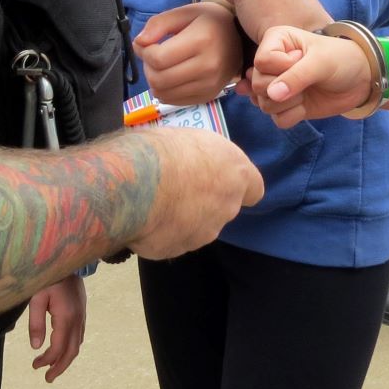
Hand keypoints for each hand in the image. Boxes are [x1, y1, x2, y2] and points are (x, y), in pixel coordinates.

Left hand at [25, 273, 86, 381]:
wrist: (68, 260)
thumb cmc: (48, 277)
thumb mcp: (36, 299)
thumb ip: (36, 323)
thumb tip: (36, 347)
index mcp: (65, 317)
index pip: (58, 348)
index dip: (47, 360)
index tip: (34, 366)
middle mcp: (77, 319)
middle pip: (71, 351)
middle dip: (60, 367)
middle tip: (47, 378)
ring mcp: (82, 315)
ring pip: (78, 344)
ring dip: (66, 359)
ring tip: (53, 368)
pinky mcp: (82, 311)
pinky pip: (79, 335)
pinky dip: (71, 347)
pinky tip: (63, 349)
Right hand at [126, 125, 263, 259]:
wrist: (134, 184)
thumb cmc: (162, 150)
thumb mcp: (191, 139)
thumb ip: (203, 158)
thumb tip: (194, 163)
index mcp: (236, 175)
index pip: (254, 190)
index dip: (237, 185)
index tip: (221, 179)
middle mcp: (226, 207)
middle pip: (222, 207)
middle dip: (204, 200)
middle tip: (177, 185)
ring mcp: (203, 233)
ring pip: (197, 226)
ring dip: (182, 217)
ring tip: (155, 200)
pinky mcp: (177, 250)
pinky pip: (171, 239)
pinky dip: (161, 231)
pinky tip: (143, 216)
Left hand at [135, 0, 240, 104]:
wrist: (237, 38)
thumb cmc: (208, 22)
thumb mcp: (184, 12)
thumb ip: (158, 24)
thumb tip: (139, 42)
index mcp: (202, 41)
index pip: (158, 58)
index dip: (144, 52)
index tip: (148, 43)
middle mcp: (208, 66)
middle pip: (158, 79)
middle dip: (147, 67)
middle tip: (153, 55)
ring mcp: (209, 85)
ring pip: (163, 94)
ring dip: (154, 80)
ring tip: (162, 66)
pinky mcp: (208, 96)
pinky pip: (173, 101)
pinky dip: (165, 90)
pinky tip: (171, 76)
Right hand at [247, 26, 372, 128]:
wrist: (361, 80)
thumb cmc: (342, 59)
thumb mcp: (321, 62)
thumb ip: (296, 76)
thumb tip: (271, 95)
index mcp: (277, 41)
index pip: (261, 61)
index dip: (280, 67)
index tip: (302, 60)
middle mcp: (273, 63)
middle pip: (258, 83)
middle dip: (282, 89)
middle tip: (306, 81)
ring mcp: (278, 85)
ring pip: (263, 103)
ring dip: (287, 104)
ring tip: (306, 93)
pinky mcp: (286, 105)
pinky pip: (276, 118)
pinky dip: (291, 116)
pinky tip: (304, 106)